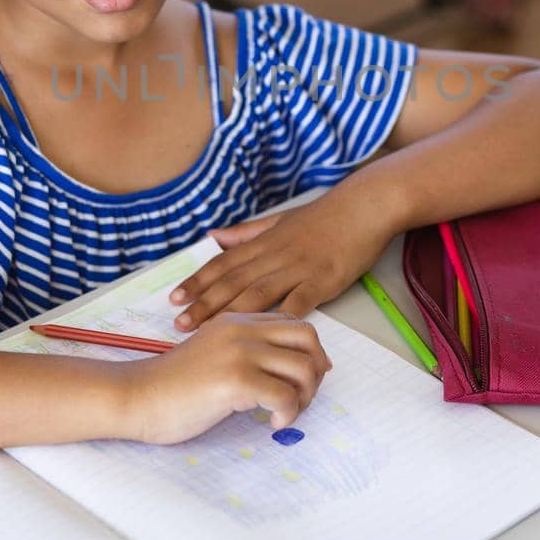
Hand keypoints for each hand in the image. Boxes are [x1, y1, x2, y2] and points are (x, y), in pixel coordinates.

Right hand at [124, 312, 330, 444]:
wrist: (137, 397)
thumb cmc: (173, 386)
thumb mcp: (215, 355)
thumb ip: (247, 354)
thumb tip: (291, 372)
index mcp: (237, 321)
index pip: (295, 324)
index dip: (308, 353)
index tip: (302, 380)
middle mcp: (242, 329)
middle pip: (308, 338)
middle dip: (316, 370)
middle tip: (300, 398)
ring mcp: (240, 352)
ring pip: (304, 367)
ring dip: (304, 397)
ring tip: (283, 413)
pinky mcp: (235, 379)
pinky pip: (285, 395)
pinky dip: (287, 413)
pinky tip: (271, 423)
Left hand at [169, 194, 396, 330]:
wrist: (364, 207)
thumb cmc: (324, 216)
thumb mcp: (279, 219)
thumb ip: (246, 232)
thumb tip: (214, 236)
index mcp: (264, 242)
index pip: (223, 263)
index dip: (198, 281)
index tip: (175, 298)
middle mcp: (275, 255)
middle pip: (233, 281)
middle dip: (204, 303)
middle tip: (179, 323)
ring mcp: (299, 267)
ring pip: (258, 292)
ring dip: (231, 313)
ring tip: (210, 331)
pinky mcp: (323, 279)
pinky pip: (299, 301)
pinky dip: (281, 316)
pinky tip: (266, 332)